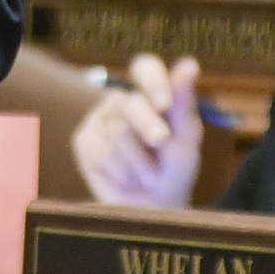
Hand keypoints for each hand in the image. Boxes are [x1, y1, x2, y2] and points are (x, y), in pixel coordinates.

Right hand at [72, 54, 203, 208]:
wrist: (155, 209)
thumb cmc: (175, 171)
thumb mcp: (186, 138)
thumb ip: (183, 102)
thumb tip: (189, 64)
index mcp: (150, 94)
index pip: (145, 68)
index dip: (152, 80)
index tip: (165, 102)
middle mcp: (123, 103)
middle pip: (131, 103)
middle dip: (149, 125)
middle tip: (161, 142)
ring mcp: (100, 121)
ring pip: (117, 130)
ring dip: (140, 160)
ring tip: (150, 175)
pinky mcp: (85, 142)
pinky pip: (101, 150)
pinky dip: (122, 170)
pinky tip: (128, 178)